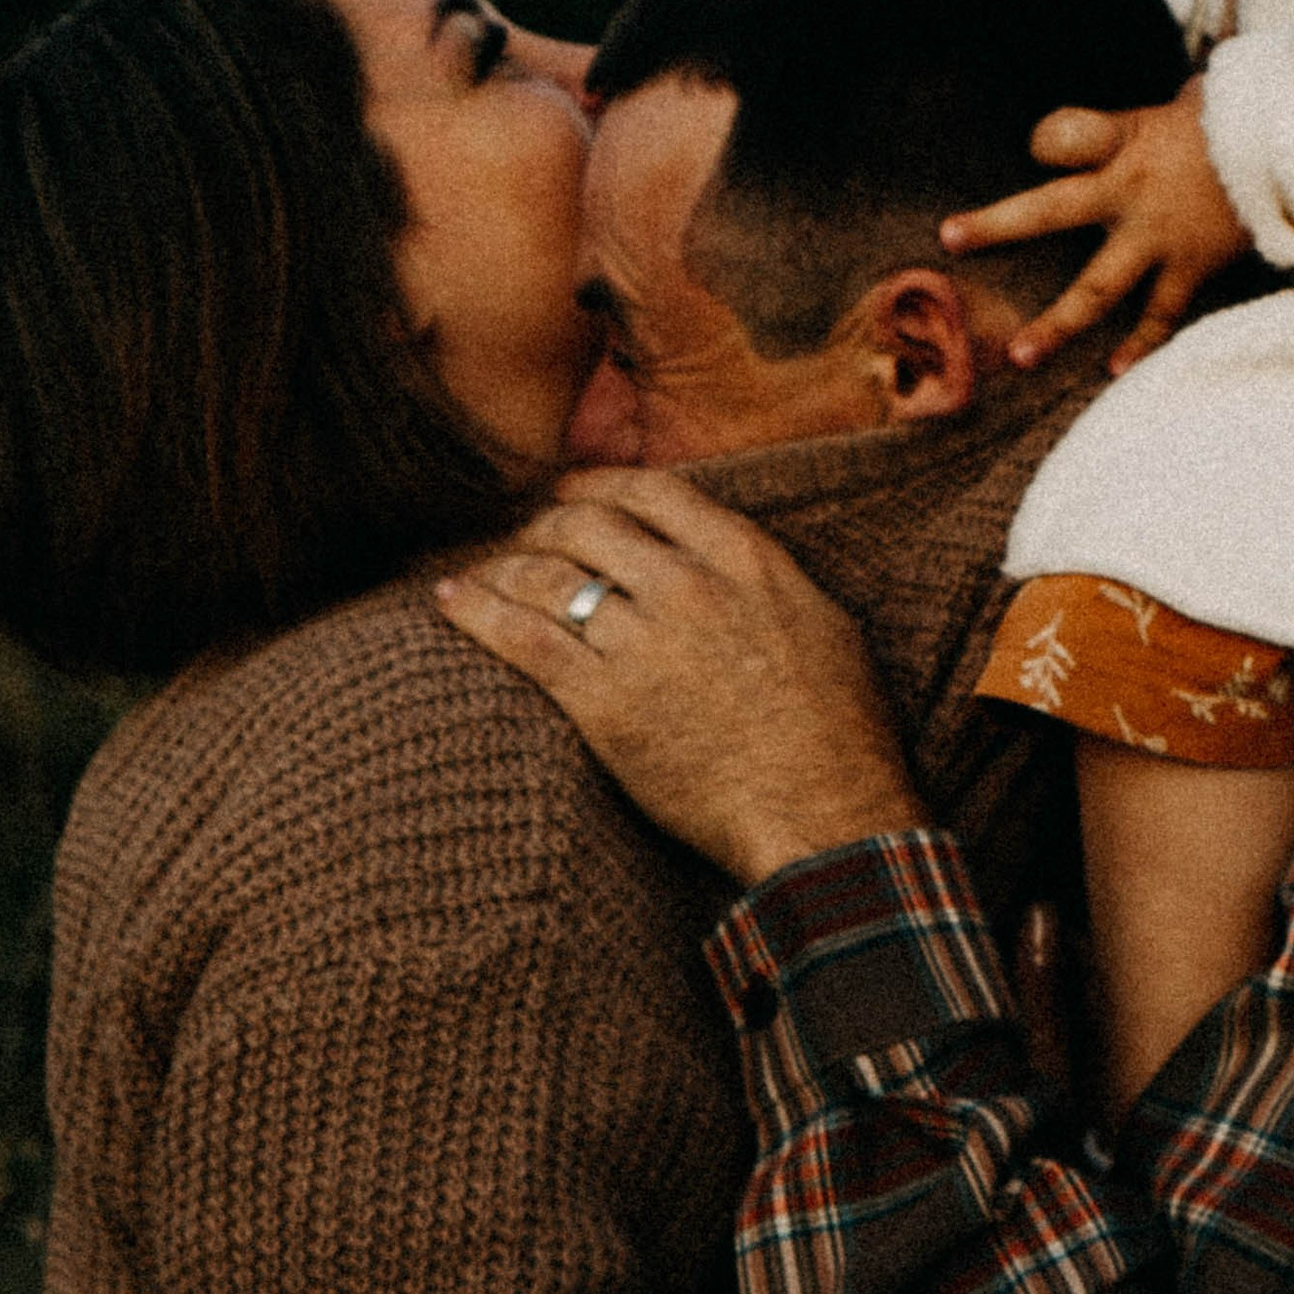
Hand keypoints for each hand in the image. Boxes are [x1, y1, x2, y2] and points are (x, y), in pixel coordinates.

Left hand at [436, 468, 923, 889]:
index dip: (602, 483)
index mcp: (744, 559)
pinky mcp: (604, 703)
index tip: (574, 489)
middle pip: (589, 524)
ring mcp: (642, 641)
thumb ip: (768, 581)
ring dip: (507, 565)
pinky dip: (479, 611)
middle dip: (547, 522)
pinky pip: (524, 638)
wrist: (824, 811)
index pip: (654, 491)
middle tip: (527, 536)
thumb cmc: (841, 732)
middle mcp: (687, 584)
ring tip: (483, 570)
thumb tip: (737, 561)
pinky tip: (451, 600)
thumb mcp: (825, 625)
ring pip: (549, 575)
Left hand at [940, 78, 1247, 374]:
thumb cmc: (1237, 119)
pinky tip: (1112, 372)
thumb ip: (1140, 121)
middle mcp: (1131, 190)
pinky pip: (1159, 313)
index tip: (1037, 148)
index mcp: (1126, 141)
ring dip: (1058, 323)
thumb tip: (1137, 117)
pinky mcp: (1190, 266)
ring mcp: (1158, 235)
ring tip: (1019, 355)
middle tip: (951, 238)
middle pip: (1051, 208)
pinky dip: (1140, 345)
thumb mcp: (1184, 100)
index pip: (1062, 136)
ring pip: (1098, 286)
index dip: (1046, 141)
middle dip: (999, 225)